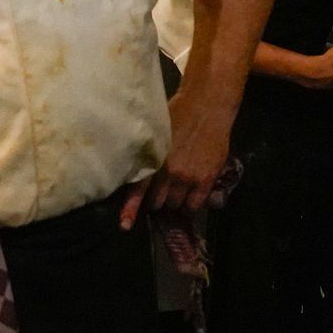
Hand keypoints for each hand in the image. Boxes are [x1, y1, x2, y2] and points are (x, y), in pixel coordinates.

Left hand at [120, 87, 229, 227]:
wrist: (207, 106)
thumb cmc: (178, 114)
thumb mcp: (156, 134)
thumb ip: (149, 155)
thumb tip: (139, 173)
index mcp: (154, 159)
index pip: (139, 190)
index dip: (131, 209)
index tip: (125, 225)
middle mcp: (169, 172)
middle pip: (158, 203)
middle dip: (158, 201)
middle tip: (161, 195)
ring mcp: (188, 177)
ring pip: (177, 205)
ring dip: (175, 202)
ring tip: (178, 193)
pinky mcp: (206, 179)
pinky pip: (195, 205)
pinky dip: (191, 205)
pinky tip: (190, 198)